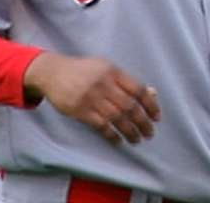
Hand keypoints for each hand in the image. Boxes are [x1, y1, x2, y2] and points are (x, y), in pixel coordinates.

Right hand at [22, 52, 161, 144]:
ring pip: (117, 118)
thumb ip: (125, 82)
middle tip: (149, 133)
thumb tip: (151, 94)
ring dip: (130, 131)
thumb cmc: (83, 71)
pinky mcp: (80, 110)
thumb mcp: (105, 68)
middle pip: (130, 106)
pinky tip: (119, 140)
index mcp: (113, 72)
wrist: (53, 73)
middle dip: (143, 122)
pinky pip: (101, 126)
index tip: (156, 117)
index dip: (150, 105)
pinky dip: (112, 135)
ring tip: (137, 140)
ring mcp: (92, 98)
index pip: (138, 89)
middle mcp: (104, 84)